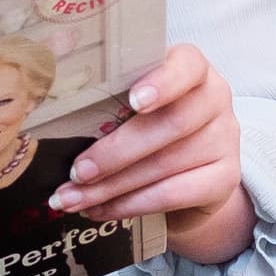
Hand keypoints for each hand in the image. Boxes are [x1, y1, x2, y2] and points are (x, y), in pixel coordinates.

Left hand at [56, 43, 252, 263]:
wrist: (191, 177)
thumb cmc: (150, 130)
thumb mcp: (132, 108)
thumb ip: (108, 104)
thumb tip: (50, 123)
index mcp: (191, 69)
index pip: (187, 64)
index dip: (162, 82)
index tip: (132, 101)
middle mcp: (215, 98)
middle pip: (170, 123)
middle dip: (116, 152)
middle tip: (77, 172)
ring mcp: (225, 139)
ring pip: (166, 164)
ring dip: (112, 186)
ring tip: (73, 199)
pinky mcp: (225, 178)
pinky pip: (174, 194)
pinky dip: (131, 205)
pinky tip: (101, 210)